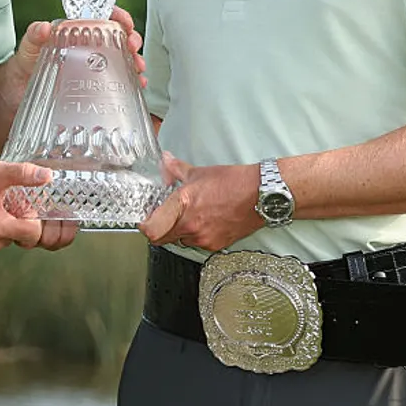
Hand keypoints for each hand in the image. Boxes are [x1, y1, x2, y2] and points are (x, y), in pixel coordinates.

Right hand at [0, 160, 68, 252]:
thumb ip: (24, 174)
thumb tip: (46, 176)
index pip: (33, 233)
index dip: (34, 217)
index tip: (24, 203)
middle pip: (24, 237)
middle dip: (24, 220)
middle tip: (13, 201)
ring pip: (13, 238)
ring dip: (13, 223)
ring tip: (3, 204)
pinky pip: (0, 238)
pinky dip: (2, 226)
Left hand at [8, 5, 146, 91]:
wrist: (14, 98)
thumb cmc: (21, 69)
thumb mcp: (26, 50)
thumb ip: (33, 37)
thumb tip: (43, 27)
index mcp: (73, 34)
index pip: (100, 17)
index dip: (116, 16)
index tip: (125, 22)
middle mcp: (85, 49)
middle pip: (116, 38)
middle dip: (130, 39)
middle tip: (132, 46)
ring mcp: (90, 69)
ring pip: (120, 59)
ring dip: (133, 61)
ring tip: (138, 68)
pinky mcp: (92, 88)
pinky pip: (116, 82)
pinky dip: (130, 82)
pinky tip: (136, 85)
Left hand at [138, 153, 263, 252]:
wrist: (260, 195)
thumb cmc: (233, 182)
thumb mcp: (200, 173)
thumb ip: (176, 170)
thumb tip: (165, 160)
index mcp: (182, 205)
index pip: (151, 229)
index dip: (145, 227)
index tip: (145, 220)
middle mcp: (190, 225)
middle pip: (162, 239)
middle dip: (160, 229)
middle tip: (164, 217)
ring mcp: (203, 238)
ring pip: (180, 241)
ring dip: (180, 232)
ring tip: (190, 216)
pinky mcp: (216, 245)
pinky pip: (198, 243)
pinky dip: (197, 235)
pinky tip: (205, 221)